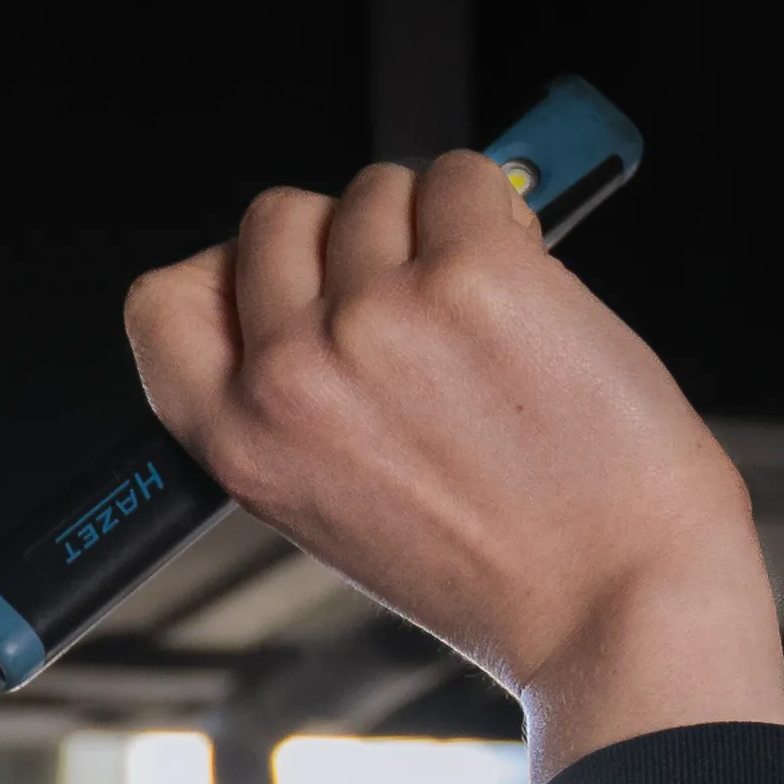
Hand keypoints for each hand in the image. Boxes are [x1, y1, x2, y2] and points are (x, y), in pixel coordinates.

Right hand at [124, 154, 783, 775]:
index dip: (228, 274)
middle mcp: (294, 377)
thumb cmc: (501, 572)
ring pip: (377, 190)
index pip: (165, 301)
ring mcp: (381, 316)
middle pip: (276, 219)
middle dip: (345, 239)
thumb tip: (315, 284)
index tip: (289, 280)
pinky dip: (500, 211)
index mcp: (243, 445)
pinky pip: (465, 178)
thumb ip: (296, 404)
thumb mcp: (336, 512)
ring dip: (431, 226)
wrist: (618, 606)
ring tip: (484, 317)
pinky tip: (528, 287)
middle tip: (413, 301)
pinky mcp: (477, 274)